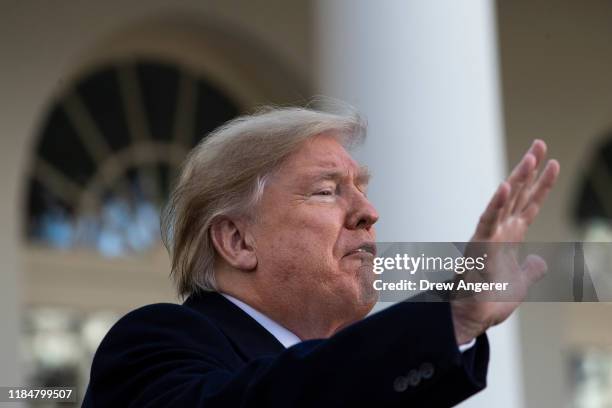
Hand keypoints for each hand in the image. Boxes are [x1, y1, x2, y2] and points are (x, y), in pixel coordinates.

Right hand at [451, 139, 559, 343]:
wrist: (472, 317)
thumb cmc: (491, 300)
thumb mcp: (522, 283)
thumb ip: (532, 268)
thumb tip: (540, 260)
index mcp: (511, 238)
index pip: (530, 204)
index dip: (543, 184)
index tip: (553, 163)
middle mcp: (501, 231)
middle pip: (519, 194)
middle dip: (530, 169)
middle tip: (539, 144)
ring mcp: (489, 236)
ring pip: (505, 201)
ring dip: (518, 178)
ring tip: (531, 157)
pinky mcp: (479, 246)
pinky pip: (488, 221)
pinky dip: (496, 205)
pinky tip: (505, 187)